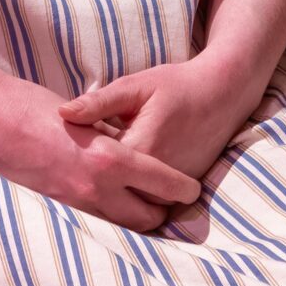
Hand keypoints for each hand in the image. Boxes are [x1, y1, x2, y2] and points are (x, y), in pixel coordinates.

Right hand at [0, 74, 203, 231]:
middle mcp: (96, 187)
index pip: (165, 186)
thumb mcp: (85, 117)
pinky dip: (107, 211)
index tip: (191, 189)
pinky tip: (105, 194)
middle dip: (161, 211)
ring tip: (140, 198)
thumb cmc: (34, 106)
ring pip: (122, 224)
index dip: (183, 190)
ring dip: (133, 214)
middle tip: (167, 198)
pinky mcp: (58, 205)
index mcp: (110, 158)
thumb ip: (112, 137)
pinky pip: (95, 218)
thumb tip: (133, 149)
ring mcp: (75, 201)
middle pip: (149, 219)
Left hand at [57, 53, 261, 184]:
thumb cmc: (175, 85)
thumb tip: (63, 113)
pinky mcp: (185, 187)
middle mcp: (160, 176)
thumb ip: (98, 103)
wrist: (222, 93)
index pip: (98, 169)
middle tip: (83, 156)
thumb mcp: (133, 87)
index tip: (69, 141)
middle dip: (96, 178)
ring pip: (134, 200)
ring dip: (117, 186)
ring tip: (103, 162)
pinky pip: (153, 198)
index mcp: (141, 149)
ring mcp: (174, 185)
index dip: (78, 157)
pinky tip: (126, 168)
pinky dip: (137, 186)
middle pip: (114, 191)